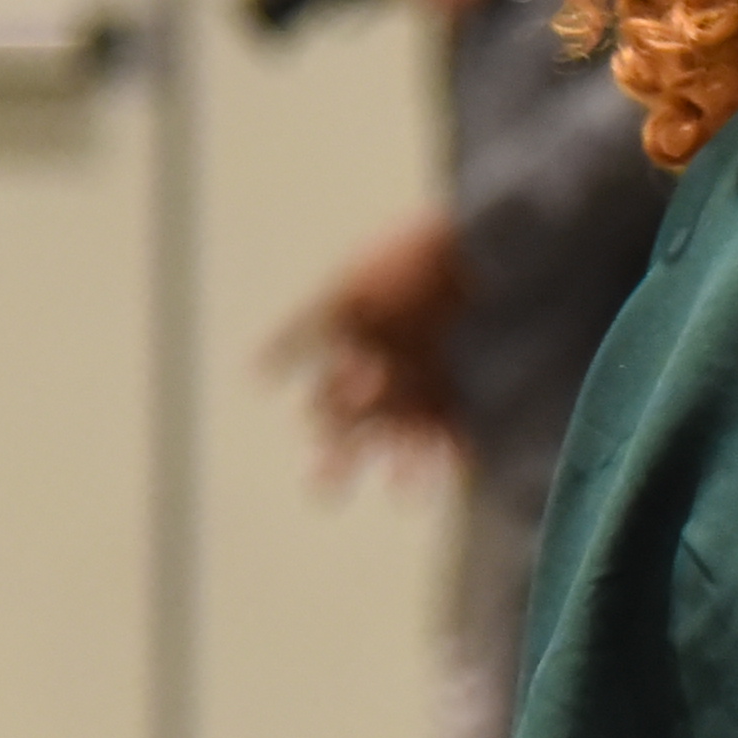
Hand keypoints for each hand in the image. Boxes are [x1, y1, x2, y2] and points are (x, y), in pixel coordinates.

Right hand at [267, 207, 465, 481]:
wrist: (485, 246)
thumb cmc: (409, 267)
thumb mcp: (346, 294)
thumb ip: (299, 333)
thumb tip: (253, 378)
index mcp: (356, 356)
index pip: (328, 403)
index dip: (329, 413)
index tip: (349, 401)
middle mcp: (390, 379)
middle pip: (357, 433)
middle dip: (338, 461)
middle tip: (323, 490)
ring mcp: (431, 391)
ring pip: (407, 445)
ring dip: (404, 470)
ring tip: (404, 490)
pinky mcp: (473, 398)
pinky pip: (460, 439)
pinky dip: (455, 458)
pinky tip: (456, 471)